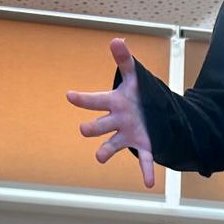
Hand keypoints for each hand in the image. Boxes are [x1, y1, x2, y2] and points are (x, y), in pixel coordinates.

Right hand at [66, 37, 155, 187]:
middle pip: (100, 125)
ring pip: (113, 145)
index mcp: (114, 104)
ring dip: (105, 151)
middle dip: (91, 127)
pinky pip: (144, 160)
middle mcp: (117, 122)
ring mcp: (128, 135)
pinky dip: (146, 172)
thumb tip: (117, 40)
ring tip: (99, 157)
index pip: (95, 100)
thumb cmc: (138, 95)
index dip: (83, 99)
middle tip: (84, 129)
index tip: (70, 95)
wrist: (154, 112)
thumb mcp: (134, 77)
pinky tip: (149, 184)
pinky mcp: (143, 146)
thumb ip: (125, 60)